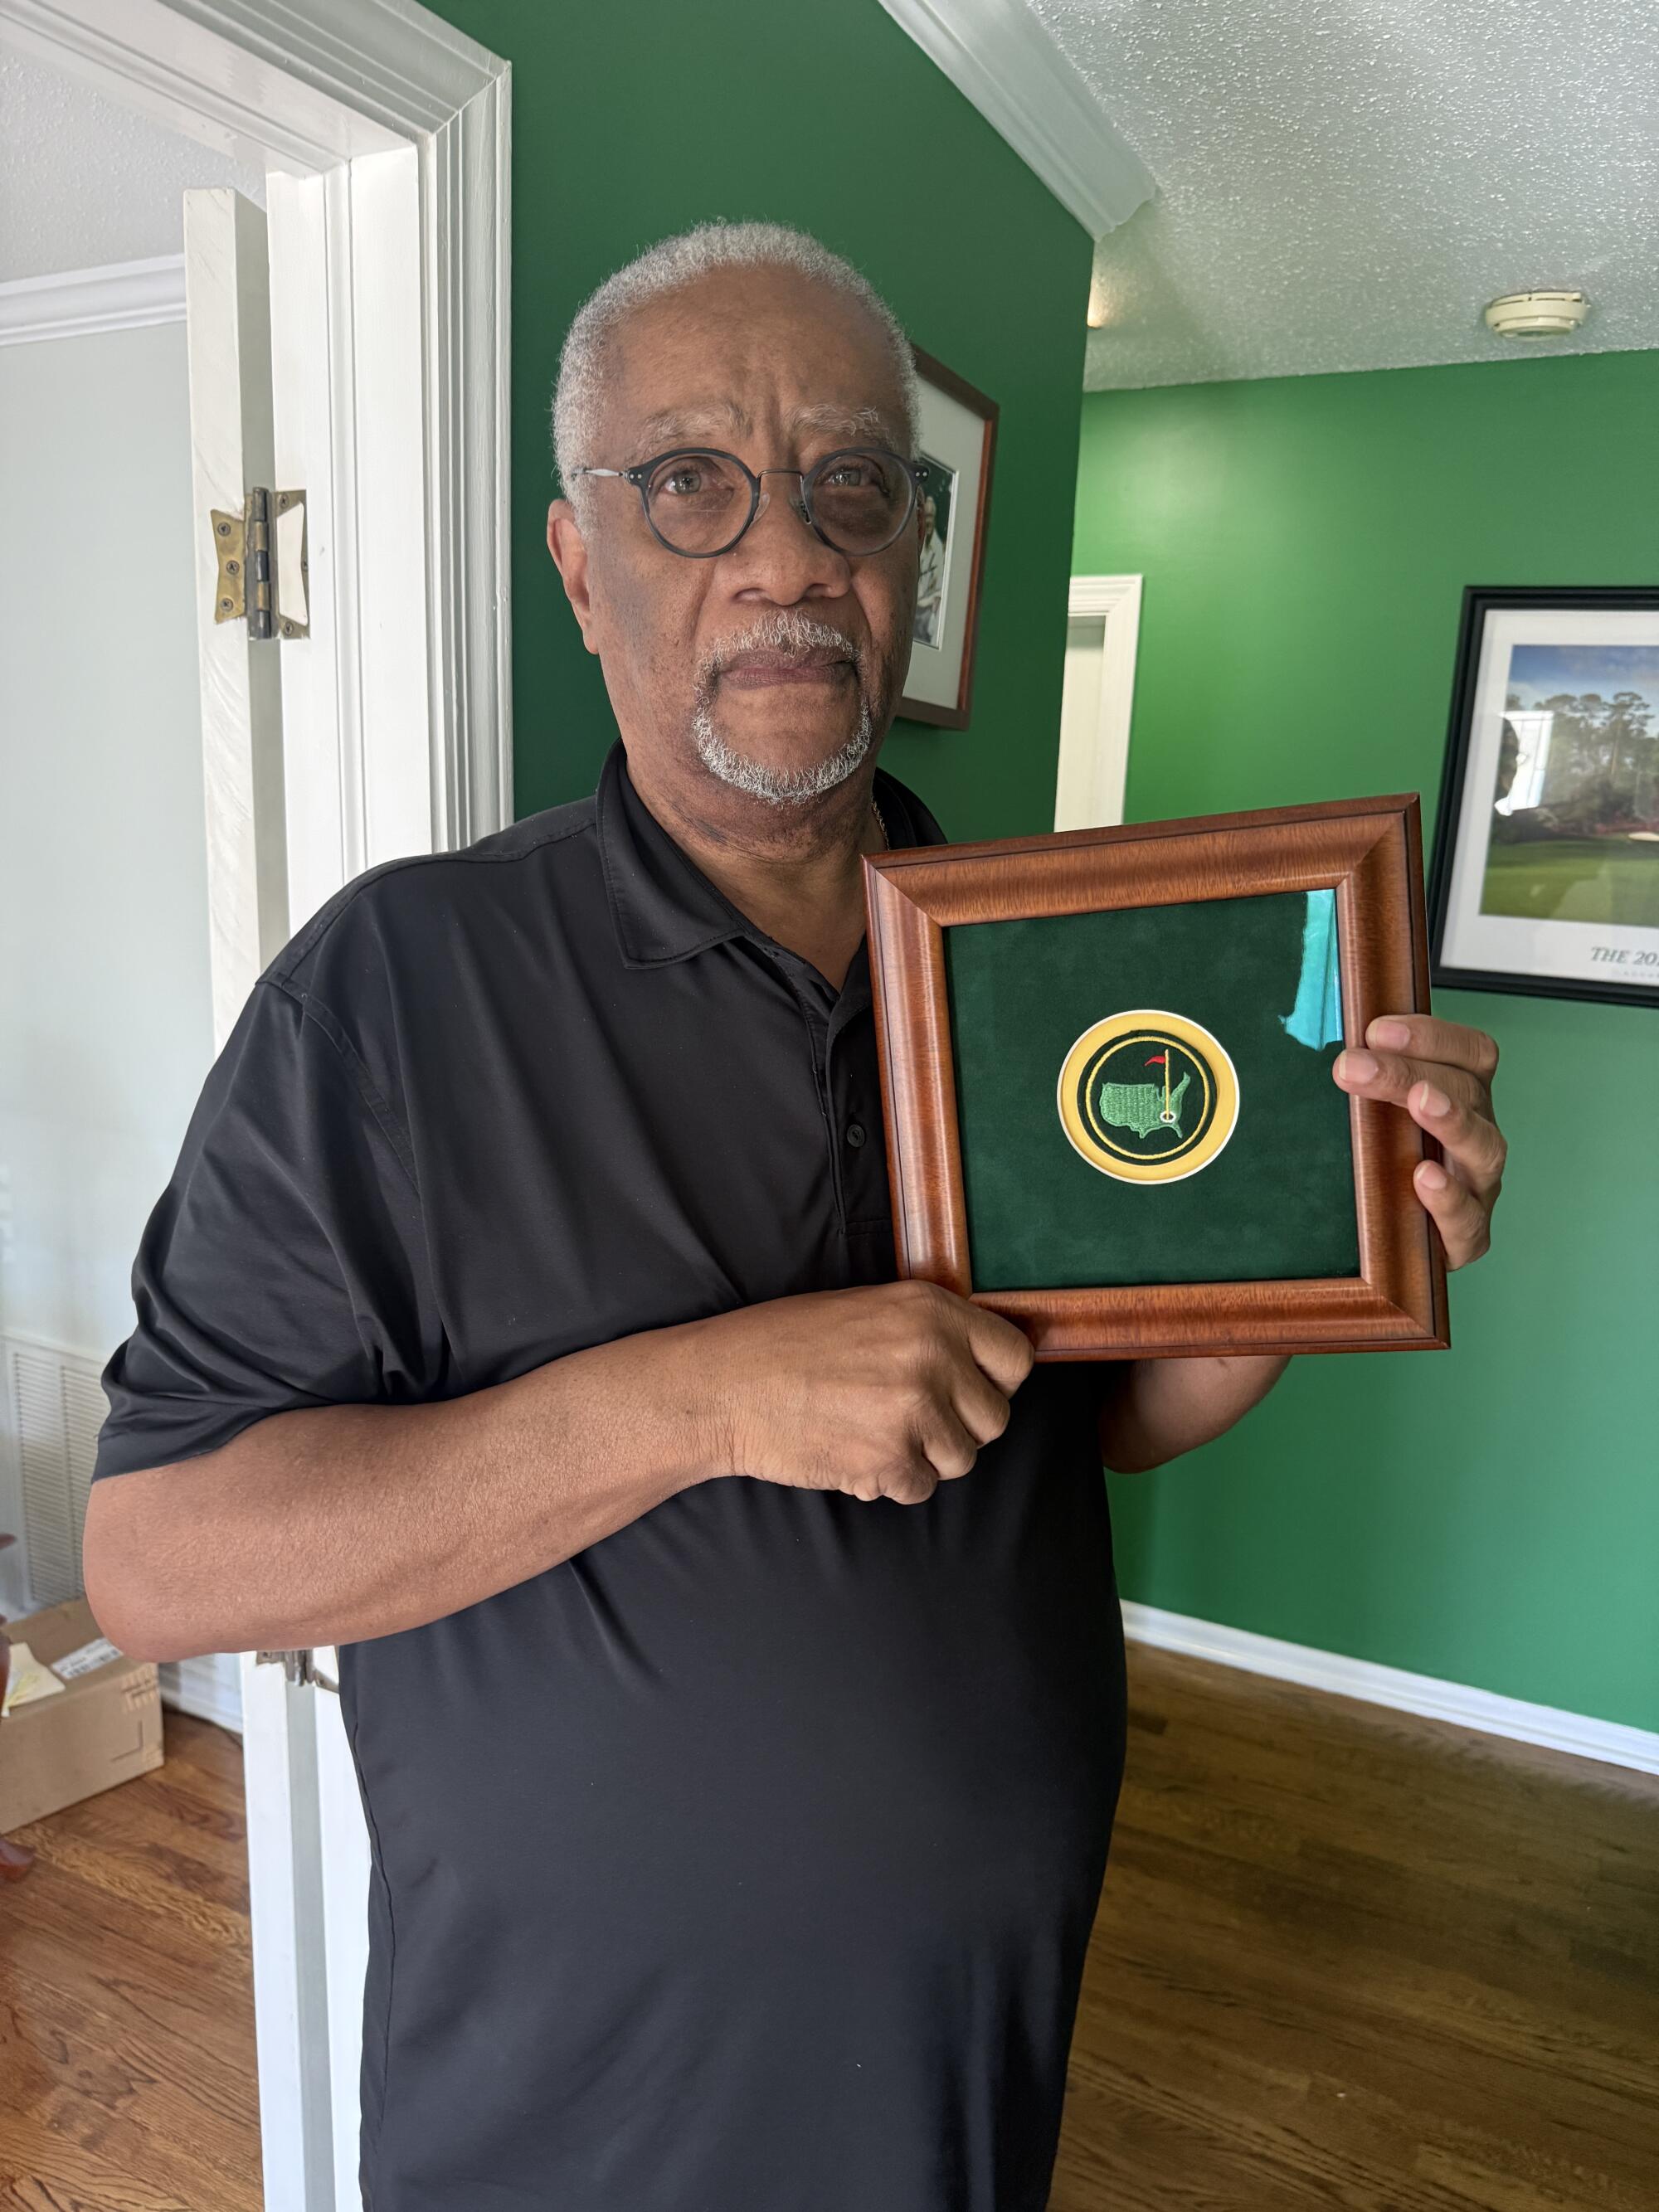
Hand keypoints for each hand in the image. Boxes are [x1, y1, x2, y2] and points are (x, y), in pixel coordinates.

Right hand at [693, 1279, 1034, 1505]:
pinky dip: (890, 1481)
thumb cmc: (785, 1345)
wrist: (723, 1386)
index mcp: (932, 1311)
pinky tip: (852, 1453)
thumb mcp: (869, 1311)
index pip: (1015, 1358)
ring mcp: (914, 1410)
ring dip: (925, 1457)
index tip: (969, 1392)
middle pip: (995, 1418)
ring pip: (961, 1458)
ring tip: (874, 1434)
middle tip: (912, 1421)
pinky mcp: (890, 1460)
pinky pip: (920, 1488)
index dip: (994, 1382)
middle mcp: (933, 1356)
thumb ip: (930, 1334)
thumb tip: (981, 1369)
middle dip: (959, 1428)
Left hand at [1332, 1014, 1504, 1267]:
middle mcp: (1480, 1136)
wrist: (1403, 1247)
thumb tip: (1331, 1049)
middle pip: (1466, 1092)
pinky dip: (1449, 1199)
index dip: (1430, 1036)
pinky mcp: (1469, 1237)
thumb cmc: (1392, 1168)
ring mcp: (1480, 1186)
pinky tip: (1424, 1178)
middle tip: (1356, 1064)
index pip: (1470, 1053)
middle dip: (1410, 1072)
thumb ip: (1368, 1082)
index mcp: (1465, 1099)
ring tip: (1419, 1102)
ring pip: (1483, 1148)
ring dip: (1450, 1120)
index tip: (1376, 1030)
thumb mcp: (1379, 1118)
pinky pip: (1469, 1220)